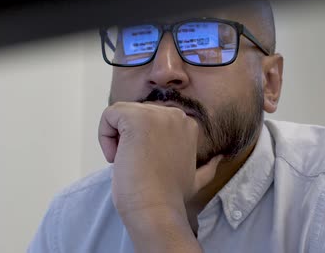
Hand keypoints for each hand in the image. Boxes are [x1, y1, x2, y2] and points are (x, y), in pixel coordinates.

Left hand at [98, 102, 221, 234]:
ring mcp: (157, 114)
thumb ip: (208, 166)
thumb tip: (220, 159)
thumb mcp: (197, 179)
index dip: (143, 142)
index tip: (147, 164)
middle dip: (128, 139)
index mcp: (188, 125)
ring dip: (116, 139)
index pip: (150, 120)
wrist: (157, 210)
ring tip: (128, 162)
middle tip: (136, 165)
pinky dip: (104, 136)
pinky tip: (117, 158)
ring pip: (120, 114)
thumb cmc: (171, 198)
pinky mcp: (136, 118)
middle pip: (135, 115)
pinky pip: (109, 114)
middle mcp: (175, 115)